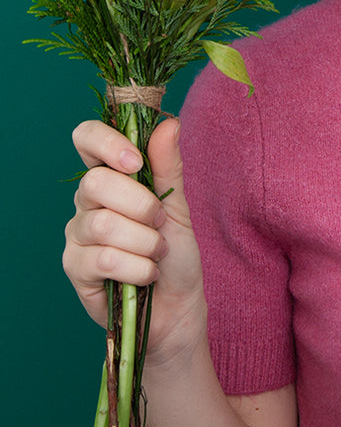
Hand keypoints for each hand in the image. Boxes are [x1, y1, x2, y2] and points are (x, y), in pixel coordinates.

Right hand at [63, 117, 206, 364]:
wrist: (179, 304)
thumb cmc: (176, 251)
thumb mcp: (177, 204)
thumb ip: (168, 164)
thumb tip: (169, 122)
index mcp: (111, 176)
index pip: (86, 138)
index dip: (107, 142)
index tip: (136, 162)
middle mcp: (87, 201)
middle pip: (96, 183)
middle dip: (142, 205)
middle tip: (160, 223)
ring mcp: (77, 235)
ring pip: (103, 224)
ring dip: (145, 242)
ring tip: (157, 253)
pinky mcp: (75, 268)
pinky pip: (103, 259)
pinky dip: (138, 267)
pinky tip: (146, 275)